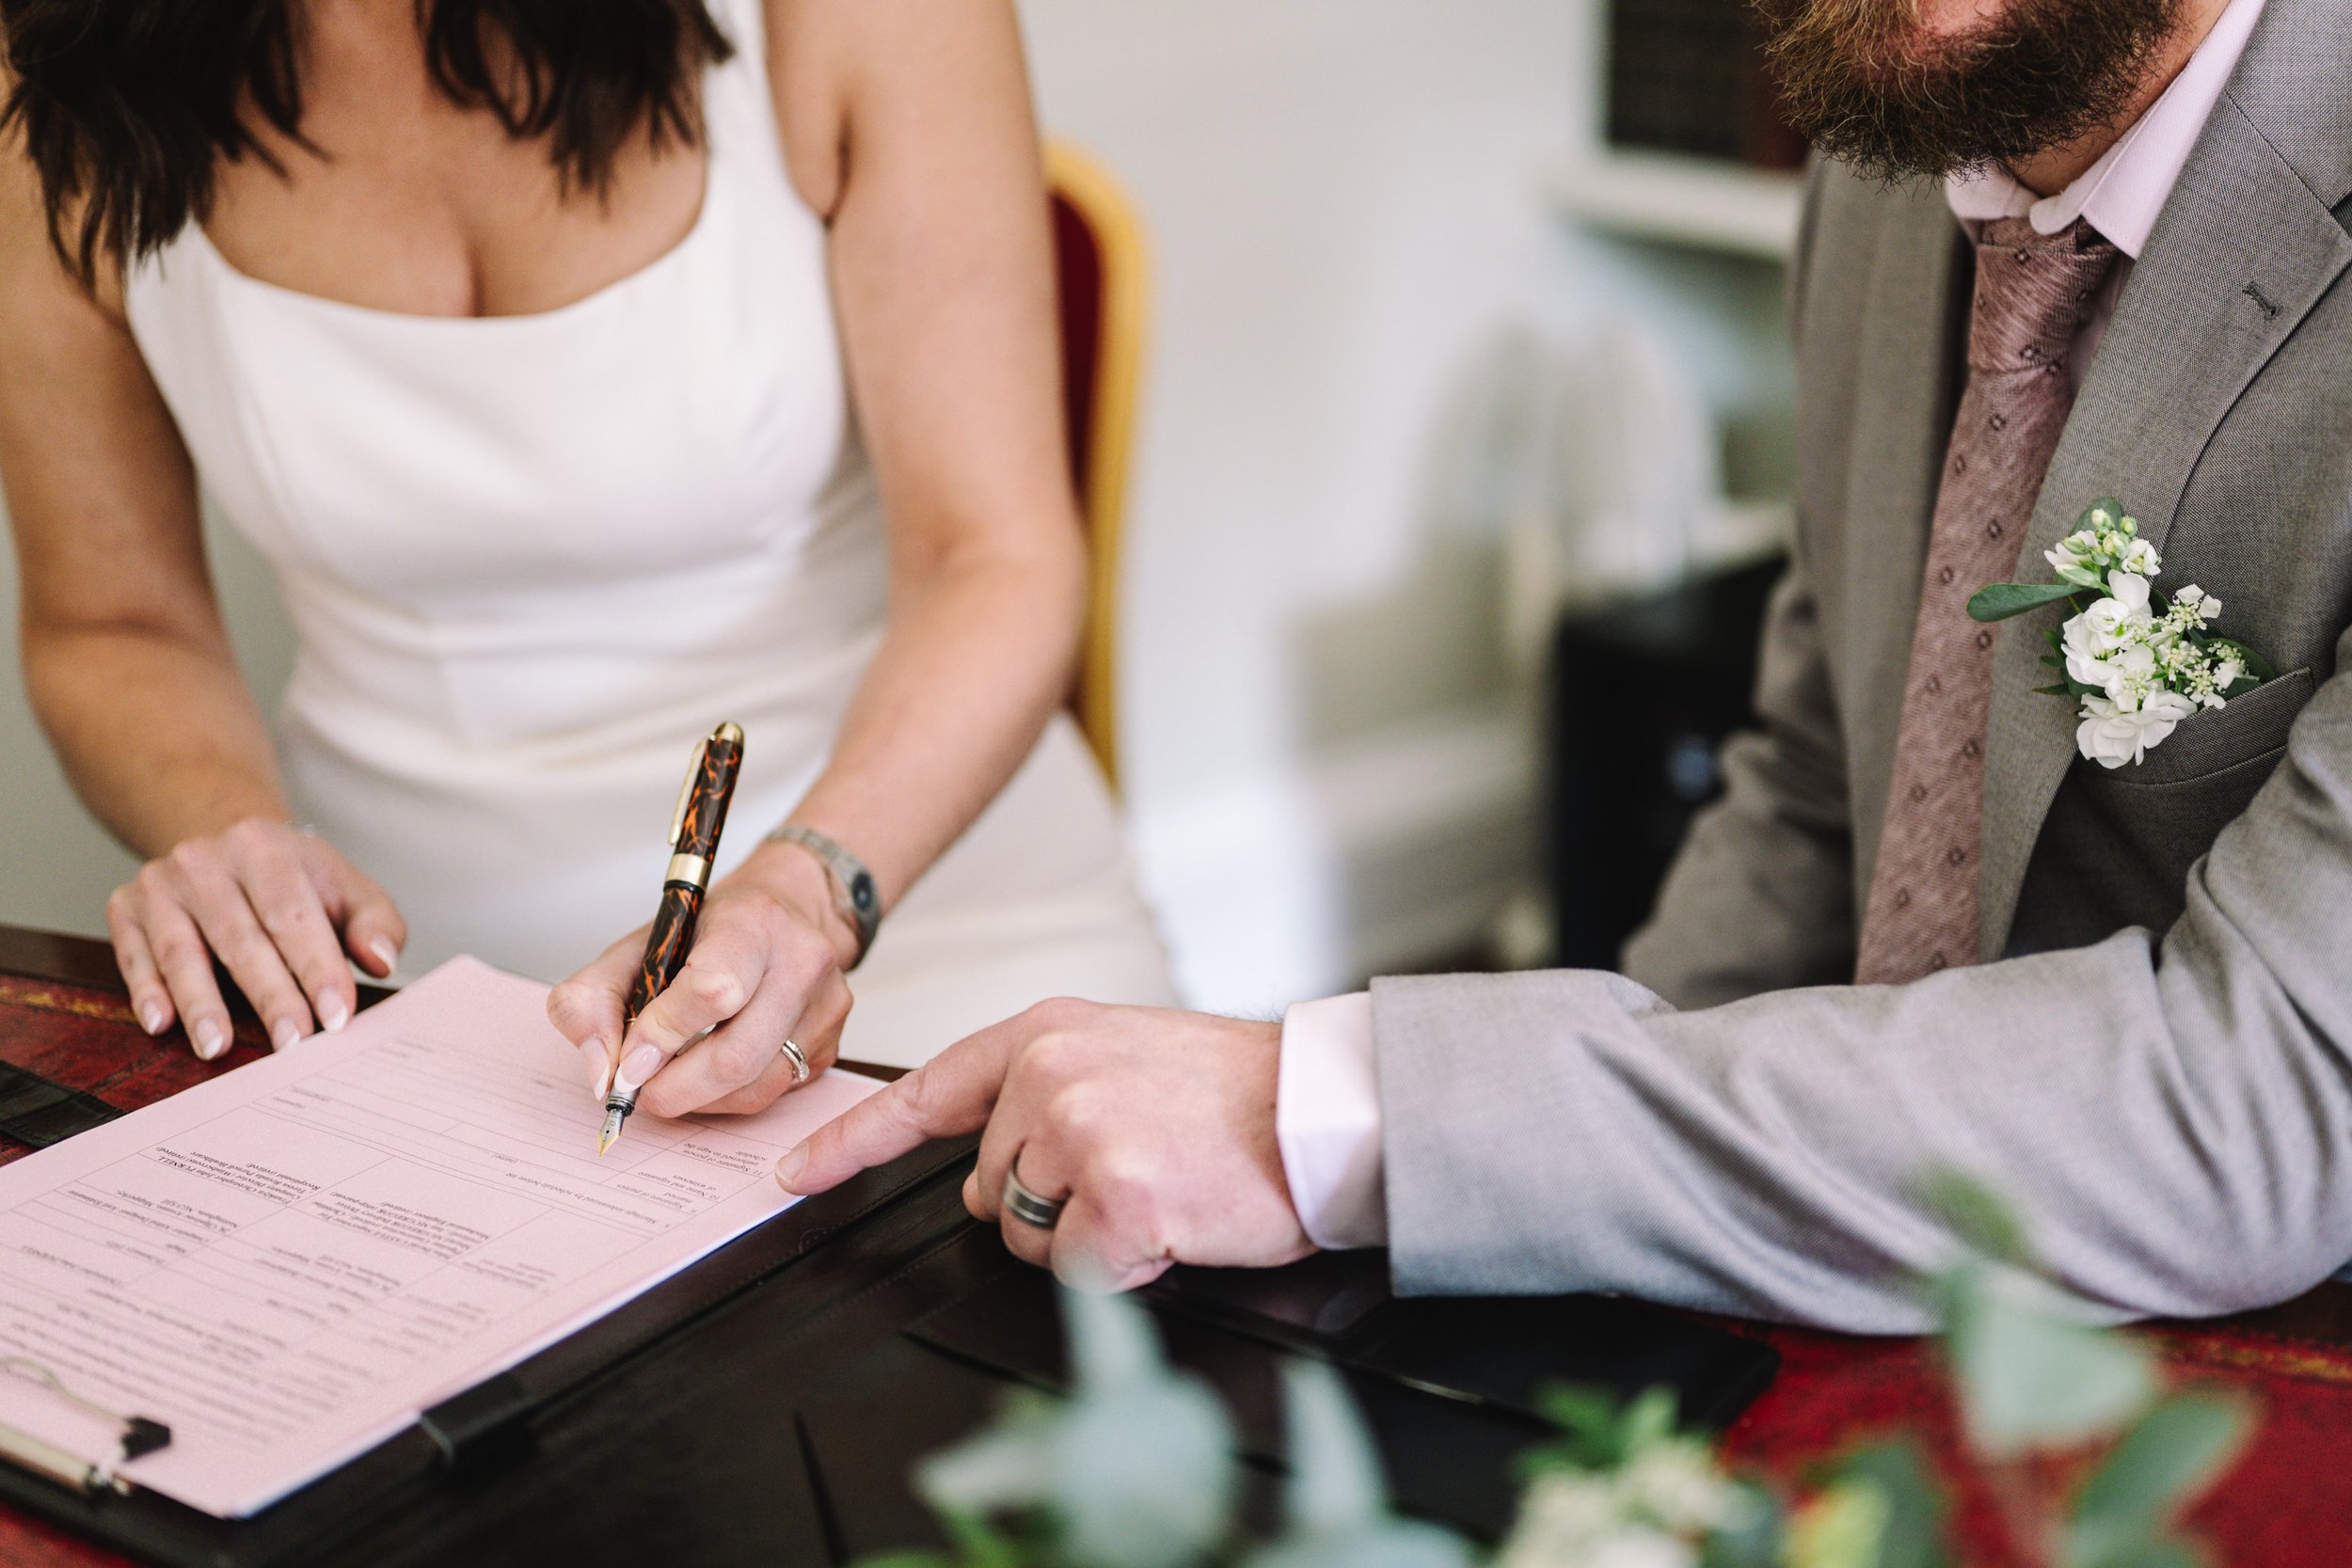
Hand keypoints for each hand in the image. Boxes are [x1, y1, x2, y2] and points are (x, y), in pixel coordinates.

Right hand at [107, 819, 404, 1058]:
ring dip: (201, 1003)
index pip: (293, 914)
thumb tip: (381, 960)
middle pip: (240, 937)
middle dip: (269, 995)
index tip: (336, 1015)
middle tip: (291, 1043)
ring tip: (218, 1046)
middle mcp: (206, 859)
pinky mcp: (126, 906)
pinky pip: (134, 954)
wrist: (226, 843)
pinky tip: (161, 1023)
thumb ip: (375, 923)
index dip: (316, 967)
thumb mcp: (344, 887)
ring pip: (182, 950)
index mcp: (266, 846)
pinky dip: (147, 990)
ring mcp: (161, 882)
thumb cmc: (295, 881)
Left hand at [547, 844, 855, 1118]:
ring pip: (755, 1086)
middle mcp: (801, 962)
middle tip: (640, 1090)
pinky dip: (726, 1099)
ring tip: (669, 1080)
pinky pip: (772, 1094)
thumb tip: (602, 1072)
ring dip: (698, 1099)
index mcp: (752, 922)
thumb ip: (593, 1000)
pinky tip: (706, 1077)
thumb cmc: (709, 932)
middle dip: (674, 1087)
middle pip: (737, 1055)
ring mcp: (825, 1008)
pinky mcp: (832, 1046)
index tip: (629, 1062)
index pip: (713, 990)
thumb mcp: (636, 946)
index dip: (663, 1036)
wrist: (786, 913)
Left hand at [775, 1000, 1314, 1291]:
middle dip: (1049, 1204)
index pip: (926, 1092)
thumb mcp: (1123, 1054)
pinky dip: (1127, 1265)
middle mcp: (1048, 1077)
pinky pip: (1080, 1273)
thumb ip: (1044, 1090)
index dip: (853, 1140)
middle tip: (1135, 1168)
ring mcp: (1078, 1134)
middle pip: (987, 1191)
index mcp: (1046, 1034)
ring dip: (1089, 1237)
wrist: (1321, 1110)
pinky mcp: (1114, 1197)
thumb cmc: (1234, 1093)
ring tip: (1159, 1186)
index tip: (797, 1172)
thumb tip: (989, 1161)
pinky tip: (1172, 1219)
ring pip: (1028, 1238)